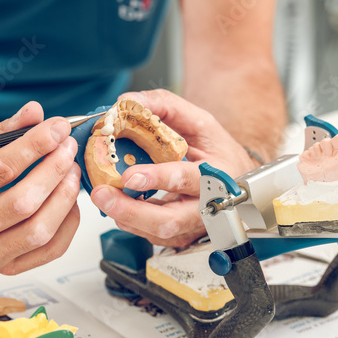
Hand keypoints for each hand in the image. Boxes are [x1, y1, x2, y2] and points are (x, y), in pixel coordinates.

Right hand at [0, 101, 80, 273]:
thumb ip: (2, 132)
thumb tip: (36, 111)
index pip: (1, 169)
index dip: (35, 144)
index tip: (58, 127)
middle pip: (23, 202)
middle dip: (54, 169)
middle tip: (69, 147)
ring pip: (39, 231)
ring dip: (65, 197)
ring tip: (72, 171)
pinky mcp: (7, 268)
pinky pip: (50, 250)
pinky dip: (69, 224)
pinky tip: (70, 201)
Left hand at [91, 89, 256, 246]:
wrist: (234, 179)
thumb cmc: (218, 151)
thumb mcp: (200, 121)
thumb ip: (165, 106)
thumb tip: (128, 102)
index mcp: (218, 175)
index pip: (188, 179)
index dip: (158, 179)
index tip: (130, 176)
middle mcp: (208, 207)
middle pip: (169, 221)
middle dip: (131, 211)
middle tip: (103, 195)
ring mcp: (193, 226)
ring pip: (157, 232)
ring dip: (125, 216)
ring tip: (103, 196)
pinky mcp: (180, 236)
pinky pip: (150, 234)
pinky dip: (129, 219)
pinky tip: (118, 203)